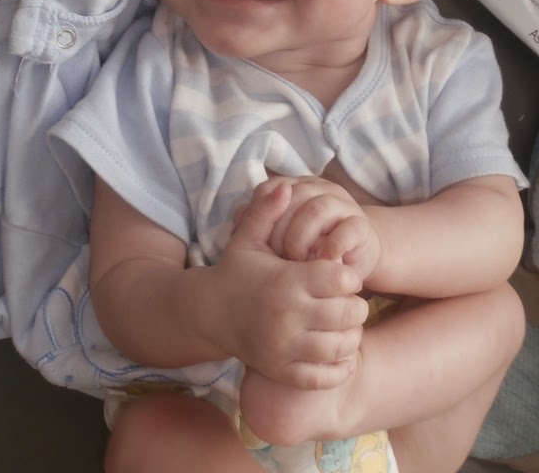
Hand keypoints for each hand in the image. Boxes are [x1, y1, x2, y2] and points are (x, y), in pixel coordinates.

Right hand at [208, 181, 368, 389]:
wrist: (208, 314)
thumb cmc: (236, 271)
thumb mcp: (248, 237)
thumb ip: (267, 210)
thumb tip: (285, 186)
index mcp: (285, 282)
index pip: (342, 279)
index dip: (348, 275)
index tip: (339, 274)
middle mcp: (287, 317)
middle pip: (349, 314)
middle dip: (355, 305)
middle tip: (346, 300)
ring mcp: (285, 348)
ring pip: (342, 346)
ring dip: (351, 335)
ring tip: (342, 323)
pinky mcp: (282, 371)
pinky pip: (325, 377)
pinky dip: (339, 367)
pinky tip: (337, 351)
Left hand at [256, 176, 380, 281]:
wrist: (353, 258)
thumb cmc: (309, 248)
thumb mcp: (280, 237)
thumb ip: (258, 227)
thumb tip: (234, 230)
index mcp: (295, 186)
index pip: (269, 189)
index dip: (258, 214)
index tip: (250, 242)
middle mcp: (319, 188)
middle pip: (291, 197)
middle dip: (278, 231)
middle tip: (274, 257)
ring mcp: (342, 204)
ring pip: (317, 209)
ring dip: (302, 239)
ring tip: (296, 262)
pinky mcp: (361, 225)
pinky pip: (346, 229)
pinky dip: (330, 247)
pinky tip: (321, 263)